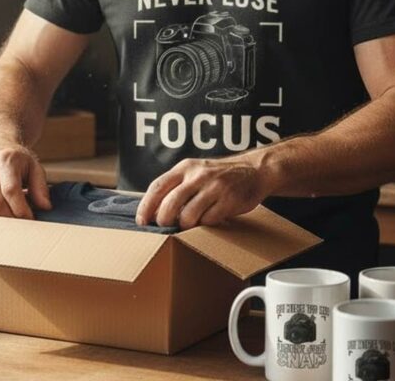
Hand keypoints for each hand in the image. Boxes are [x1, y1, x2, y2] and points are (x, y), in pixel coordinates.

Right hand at [0, 142, 50, 218]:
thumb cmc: (17, 160)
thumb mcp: (34, 166)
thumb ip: (40, 186)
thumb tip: (45, 207)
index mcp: (5, 160)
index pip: (10, 191)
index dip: (21, 209)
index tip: (31, 219)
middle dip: (11, 219)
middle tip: (22, 223)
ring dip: (0, 221)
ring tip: (13, 217)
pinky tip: (0, 212)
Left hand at [135, 155, 268, 229]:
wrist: (252, 170)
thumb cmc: (218, 175)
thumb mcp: (194, 171)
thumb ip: (176, 186)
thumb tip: (152, 210)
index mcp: (185, 167)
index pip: (158, 186)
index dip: (146, 206)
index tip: (141, 221)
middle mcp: (198, 175)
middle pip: (170, 204)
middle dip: (163, 220)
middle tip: (165, 226)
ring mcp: (214, 187)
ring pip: (188, 216)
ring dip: (185, 225)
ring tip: (189, 223)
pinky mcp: (229, 200)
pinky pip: (209, 220)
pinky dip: (205, 225)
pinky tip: (208, 220)